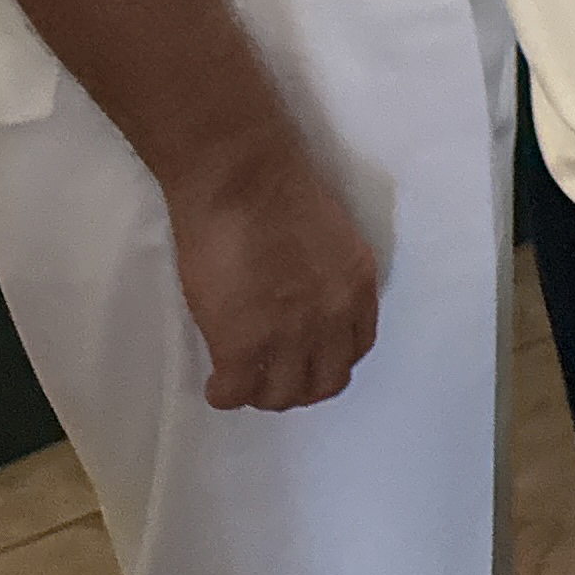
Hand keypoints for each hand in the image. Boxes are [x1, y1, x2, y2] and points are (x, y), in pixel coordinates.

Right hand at [164, 140, 378, 412]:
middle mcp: (332, 317)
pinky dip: (225, 394)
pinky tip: (217, 382)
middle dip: (298, 385)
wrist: (243, 179)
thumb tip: (305, 302)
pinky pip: (236, 392)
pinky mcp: (242, 344)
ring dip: (261, 393)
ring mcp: (288, 335)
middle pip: (325, 382)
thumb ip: (328, 278)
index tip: (306, 358)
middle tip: (271, 375)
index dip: (328, 359)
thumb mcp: (332, 238)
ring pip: (282, 395)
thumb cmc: (279, 190)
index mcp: (357, 285)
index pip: (356, 348)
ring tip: (242, 379)